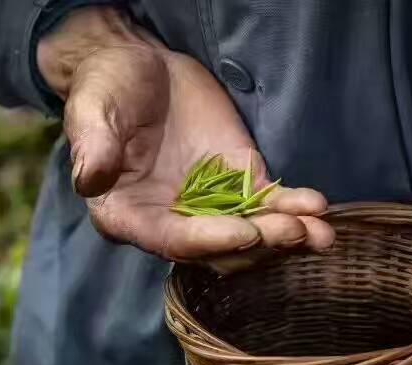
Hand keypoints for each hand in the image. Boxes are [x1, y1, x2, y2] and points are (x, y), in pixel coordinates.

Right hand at [36, 6, 334, 271]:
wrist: (140, 68)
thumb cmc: (107, 90)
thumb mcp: (92, 111)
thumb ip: (93, 147)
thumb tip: (90, 180)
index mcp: (131, 215)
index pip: (173, 241)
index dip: (210, 241)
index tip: (247, 233)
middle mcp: (172, 219)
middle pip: (220, 249)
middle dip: (259, 244)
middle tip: (295, 233)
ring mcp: (210, 203)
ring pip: (252, 232)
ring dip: (286, 235)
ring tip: (321, 232)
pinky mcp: (238, 179)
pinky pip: (268, 202)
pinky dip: (293, 207)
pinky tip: (318, 206)